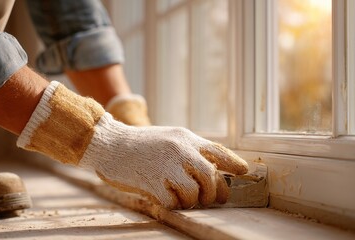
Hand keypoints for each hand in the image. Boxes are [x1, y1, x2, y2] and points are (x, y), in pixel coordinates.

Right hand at [79, 113, 247, 208]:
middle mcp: (181, 150)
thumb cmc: (141, 144)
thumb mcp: (170, 138)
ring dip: (192, 200)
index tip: (244, 171)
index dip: (234, 163)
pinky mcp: (154, 182)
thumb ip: (190, 150)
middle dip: (215, 192)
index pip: (218, 151)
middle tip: (211, 198)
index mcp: (186, 138)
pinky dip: (174, 204)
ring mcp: (168, 166)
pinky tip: (165, 197)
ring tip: (182, 197)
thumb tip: (212, 170)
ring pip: (195, 193)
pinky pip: (175, 202)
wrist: (111, 144)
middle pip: (211, 177)